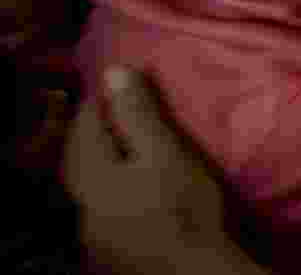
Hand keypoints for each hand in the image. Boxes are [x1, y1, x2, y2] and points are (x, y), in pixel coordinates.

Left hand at [64, 67, 230, 274]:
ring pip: (86, 185)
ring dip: (100, 162)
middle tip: (117, 112)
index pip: (86, 124)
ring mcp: (91, 231)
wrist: (194, 269)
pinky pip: (98, 209)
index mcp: (91, 174)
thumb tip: (114, 72)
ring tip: (124, 149)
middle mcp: (80, 203)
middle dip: (94, 131)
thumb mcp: (166, 151)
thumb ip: (138, 114)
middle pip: (78, 156)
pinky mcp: (106, 250)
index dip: (103, 100)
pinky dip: (109, 190)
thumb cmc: (184, 205)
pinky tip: (129, 192)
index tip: (121, 84)